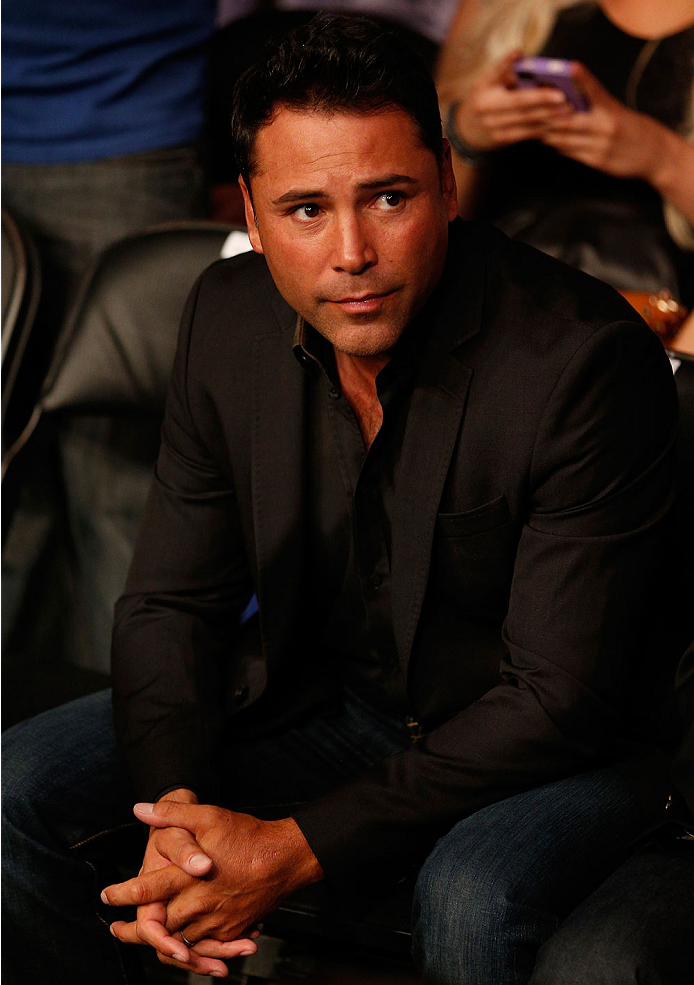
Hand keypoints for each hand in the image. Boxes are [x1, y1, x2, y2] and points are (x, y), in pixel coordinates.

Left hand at [103, 802, 322, 965]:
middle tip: (119, 930)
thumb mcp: (209, 816)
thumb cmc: (249, 836)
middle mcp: (199, 903)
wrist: (287, 858)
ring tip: (149, 940)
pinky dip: (193, 948)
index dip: (122, 894)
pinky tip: (186, 943)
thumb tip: (140, 809)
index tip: (107, 895)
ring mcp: (217, 921)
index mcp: (189, 876)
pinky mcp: (232, 931)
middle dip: (135, 930)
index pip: (146, 890)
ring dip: (162, 942)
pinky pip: (206, 947)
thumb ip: (171, 813)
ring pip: (181, 941)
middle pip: (158, 926)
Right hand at [449, 51, 573, 153]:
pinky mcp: (504, 141)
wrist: (466, 129)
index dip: (539, 96)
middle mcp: (491, 118)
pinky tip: (558, 123)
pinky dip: (543, 128)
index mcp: (487, 100)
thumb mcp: (486, 80)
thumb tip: (519, 51)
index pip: (517, 98)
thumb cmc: (481, 96)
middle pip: (526, 113)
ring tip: (569, 112)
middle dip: (550, 108)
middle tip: (571, 102)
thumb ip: (503, 67)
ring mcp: (497, 133)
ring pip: (529, 126)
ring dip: (551, 119)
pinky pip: (527, 135)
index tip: (559, 92)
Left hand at [540, 62, 668, 179]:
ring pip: (565, 138)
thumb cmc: (632, 128)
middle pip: (569, 119)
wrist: (654, 153)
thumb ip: (595, 104)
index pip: (594, 89)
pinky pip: (571, 153)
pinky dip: (558, 145)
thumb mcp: (618, 111)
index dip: (582, 78)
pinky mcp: (597, 160)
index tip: (571, 66)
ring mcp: (601, 144)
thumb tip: (566, 99)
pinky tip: (548, 141)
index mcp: (611, 108)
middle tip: (530, 108)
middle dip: (548, 115)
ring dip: (547, 132)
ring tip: (532, 126)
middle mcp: (606, 125)